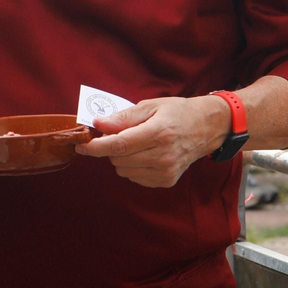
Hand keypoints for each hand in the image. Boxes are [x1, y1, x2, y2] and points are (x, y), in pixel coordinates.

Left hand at [76, 95, 229, 188]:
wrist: (206, 128)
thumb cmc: (178, 112)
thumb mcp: (151, 106)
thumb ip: (124, 117)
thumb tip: (98, 125)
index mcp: (158, 133)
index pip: (119, 145)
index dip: (96, 147)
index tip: (81, 144)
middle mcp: (163, 156)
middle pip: (119, 159)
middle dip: (111, 147)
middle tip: (118, 135)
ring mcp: (166, 171)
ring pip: (124, 170)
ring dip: (122, 158)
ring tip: (137, 144)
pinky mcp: (166, 181)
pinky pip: (135, 178)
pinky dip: (133, 167)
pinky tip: (145, 154)